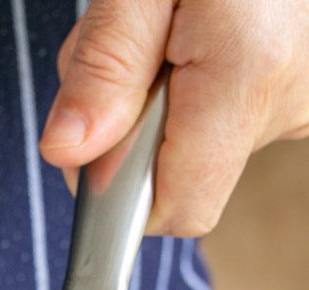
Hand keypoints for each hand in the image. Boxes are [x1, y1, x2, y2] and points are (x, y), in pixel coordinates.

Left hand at [40, 0, 308, 236]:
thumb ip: (106, 63)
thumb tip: (66, 152)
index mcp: (249, 71)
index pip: (173, 208)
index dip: (119, 188)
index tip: (92, 132)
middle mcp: (288, 97)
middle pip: (179, 174)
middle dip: (131, 126)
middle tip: (128, 40)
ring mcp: (304, 95)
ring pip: (199, 142)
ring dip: (160, 98)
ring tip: (168, 19)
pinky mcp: (305, 85)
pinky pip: (228, 113)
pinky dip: (196, 81)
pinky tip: (199, 26)